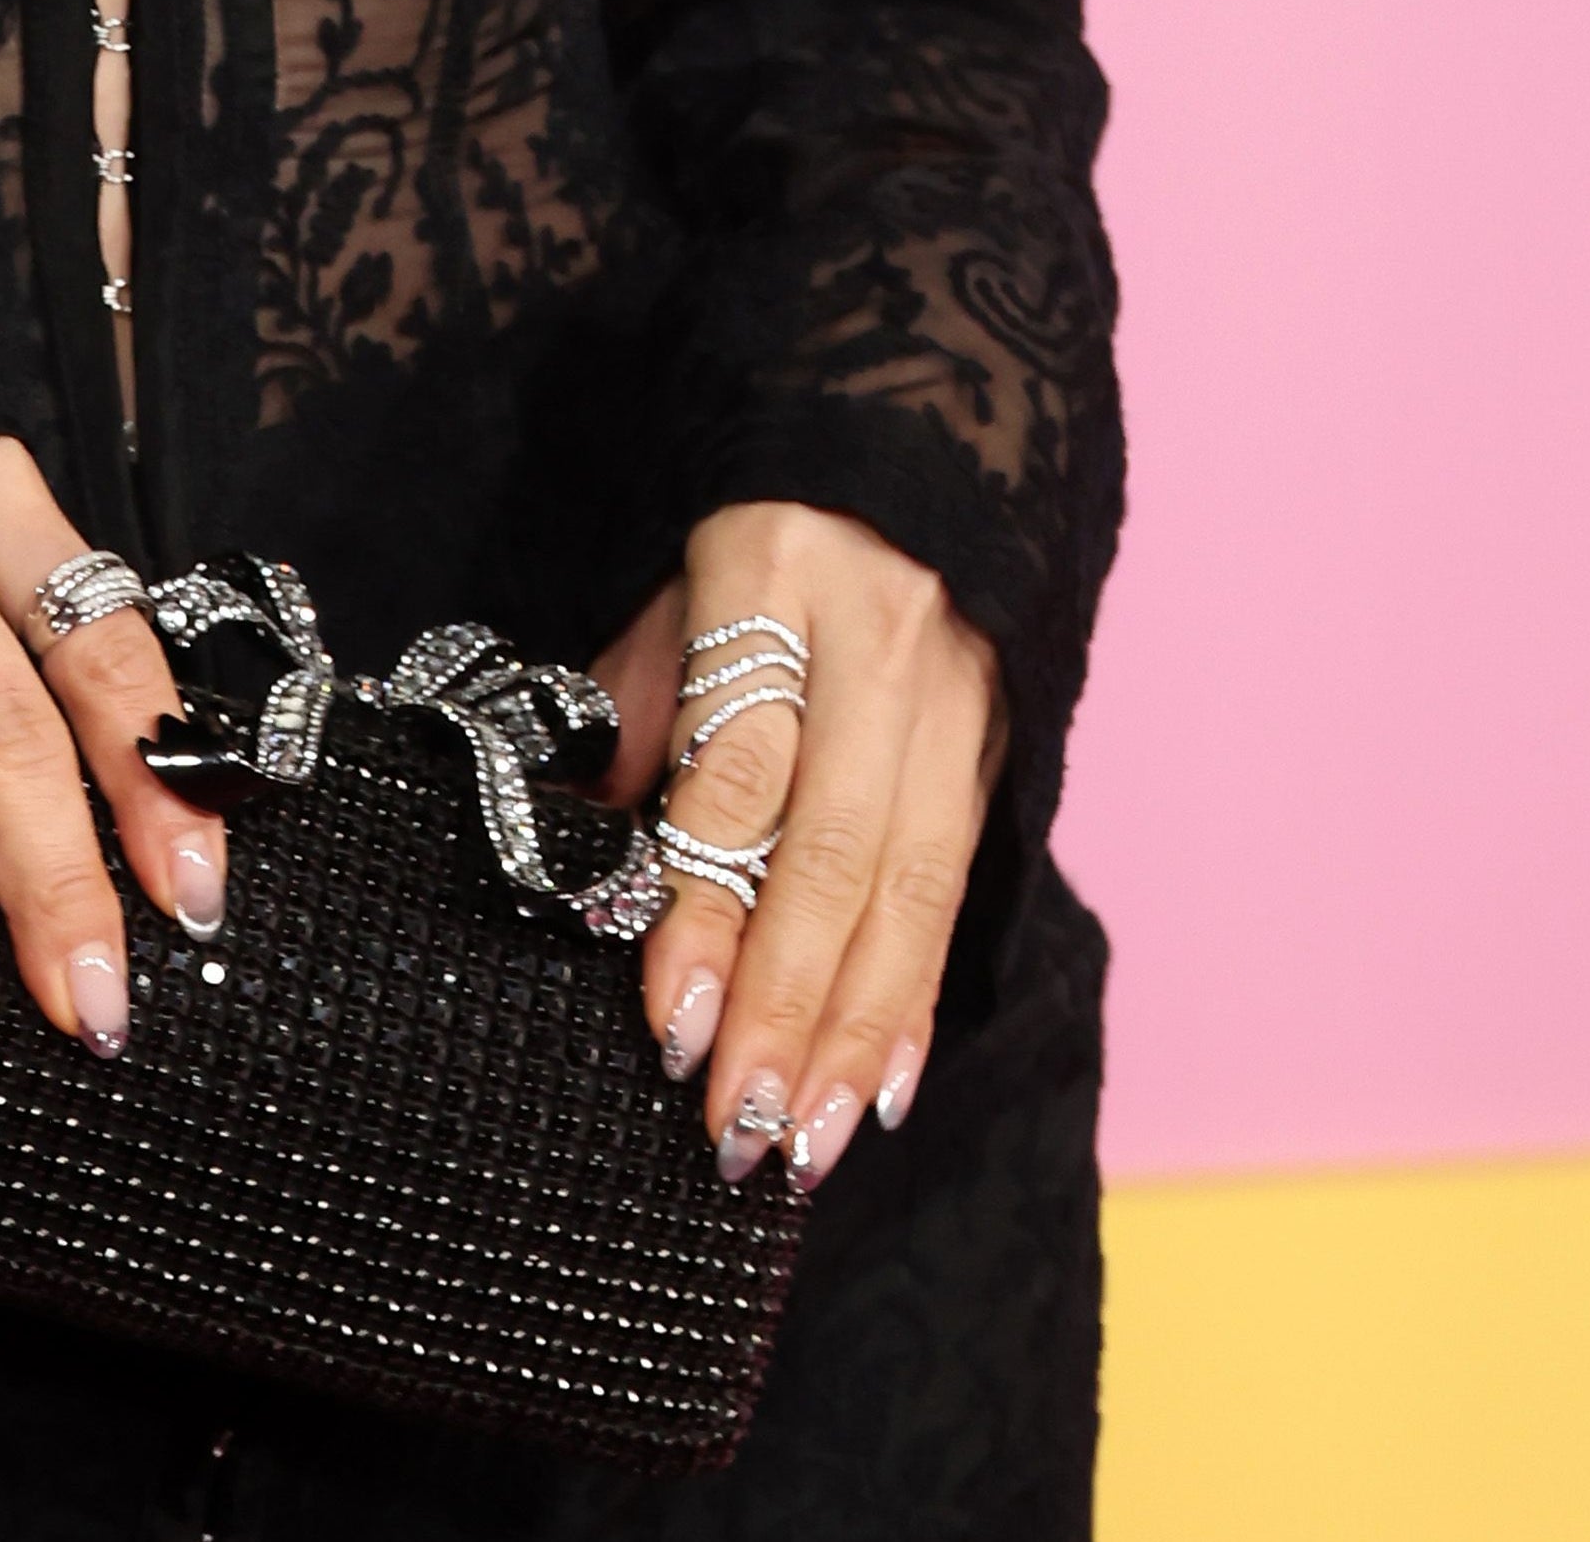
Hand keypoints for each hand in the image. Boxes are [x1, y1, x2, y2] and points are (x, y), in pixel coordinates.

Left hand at [594, 502, 1003, 1193]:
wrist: (913, 448)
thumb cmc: (754, 542)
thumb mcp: (673, 592)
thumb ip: (637, 716)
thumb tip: (588, 860)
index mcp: (769, 571)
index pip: (738, 766)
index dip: (701, 901)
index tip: (667, 1018)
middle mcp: (879, 639)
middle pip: (834, 848)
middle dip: (785, 1003)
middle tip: (737, 1124)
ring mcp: (959, 696)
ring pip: (910, 889)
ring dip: (857, 1032)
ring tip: (805, 1142)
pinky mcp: (1001, 748)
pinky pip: (957, 892)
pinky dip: (917, 1000)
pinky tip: (886, 1090)